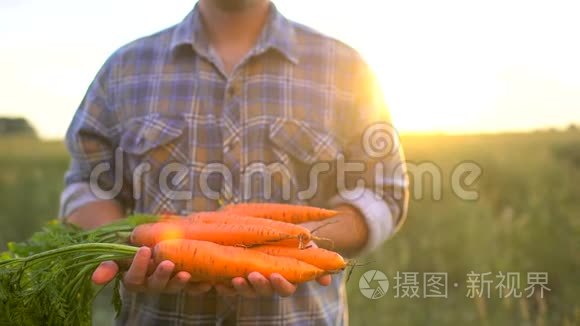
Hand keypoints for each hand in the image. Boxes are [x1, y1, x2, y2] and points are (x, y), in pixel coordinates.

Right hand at [91, 246, 211, 294]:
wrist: (148, 239)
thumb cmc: (132, 243)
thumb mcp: (119, 249)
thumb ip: (110, 262)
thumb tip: (96, 279)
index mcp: (134, 278)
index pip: (133, 277)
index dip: (138, 266)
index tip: (144, 250)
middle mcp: (151, 284)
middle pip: (155, 285)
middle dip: (161, 275)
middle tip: (168, 263)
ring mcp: (168, 284)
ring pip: (173, 287)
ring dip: (180, 282)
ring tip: (187, 274)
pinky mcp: (184, 283)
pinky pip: (192, 288)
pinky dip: (199, 286)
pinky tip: (207, 283)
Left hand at [214, 242, 331, 297]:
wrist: (260, 227)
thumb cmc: (286, 236)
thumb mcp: (300, 243)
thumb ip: (313, 257)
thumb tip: (328, 282)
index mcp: (284, 276)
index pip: (285, 288)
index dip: (282, 284)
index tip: (276, 275)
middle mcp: (266, 282)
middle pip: (263, 291)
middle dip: (259, 285)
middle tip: (254, 275)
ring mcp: (249, 281)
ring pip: (245, 291)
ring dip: (241, 288)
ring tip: (236, 278)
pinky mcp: (231, 277)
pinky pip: (226, 288)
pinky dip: (222, 287)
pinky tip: (217, 283)